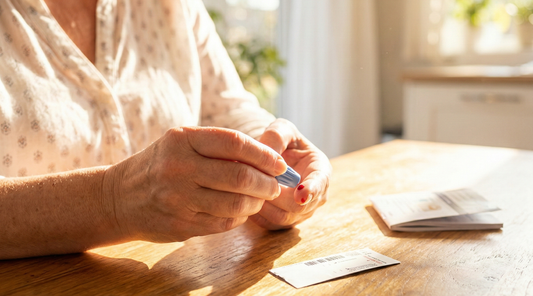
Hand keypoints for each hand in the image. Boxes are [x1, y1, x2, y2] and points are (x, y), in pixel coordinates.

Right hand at [105, 127, 287, 241]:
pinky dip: (240, 217)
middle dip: (266, 183)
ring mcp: (178, 198)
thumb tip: (269, 159)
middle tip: (274, 185)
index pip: (235, 143)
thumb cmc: (160, 165)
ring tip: (259, 198)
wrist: (119, 197)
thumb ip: (219, 148)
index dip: (264, 154)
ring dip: (256, 202)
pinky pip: (224, 222)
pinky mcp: (180, 224)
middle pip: (240, 176)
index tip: (279, 163)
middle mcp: (179, 167)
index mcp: (182, 139)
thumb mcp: (181, 144)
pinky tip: (240, 210)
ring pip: (236, 203)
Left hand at [249, 119, 331, 229]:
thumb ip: (277, 136)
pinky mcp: (285, 221)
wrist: (272, 157)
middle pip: (298, 207)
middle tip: (255, 182)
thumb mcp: (282, 130)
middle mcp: (315, 195)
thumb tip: (268, 156)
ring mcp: (302, 212)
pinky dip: (257, 214)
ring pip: (283, 218)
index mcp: (320, 170)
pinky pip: (271, 225)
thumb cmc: (281, 140)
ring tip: (248, 188)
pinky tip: (246, 198)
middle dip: (275, 196)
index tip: (300, 194)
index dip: (311, 190)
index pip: (320, 184)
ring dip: (264, 205)